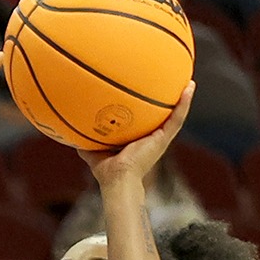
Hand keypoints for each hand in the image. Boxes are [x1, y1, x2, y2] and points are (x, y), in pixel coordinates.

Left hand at [78, 83, 195, 186]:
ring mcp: (160, 138)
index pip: (145, 121)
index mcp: (138, 140)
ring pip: (175, 115)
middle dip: (168, 101)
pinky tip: (189, 86)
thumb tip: (69, 126)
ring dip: (183, 98)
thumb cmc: (106, 170)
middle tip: (173, 83)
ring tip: (189, 81)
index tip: (150, 92)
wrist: (118, 178)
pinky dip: (185, 102)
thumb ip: (84, 138)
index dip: (148, 109)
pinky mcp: (164, 138)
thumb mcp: (91, 148)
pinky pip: (177, 117)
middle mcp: (151, 138)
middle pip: (162, 116)